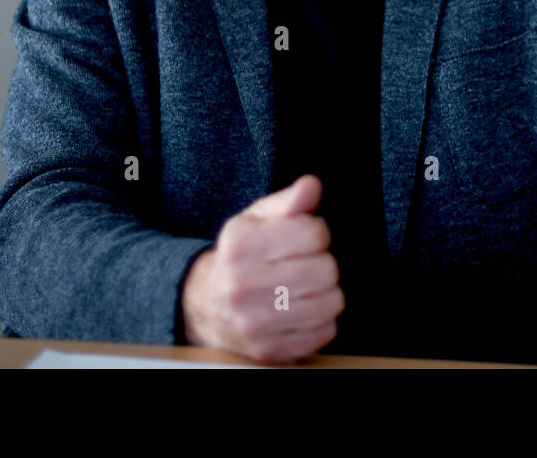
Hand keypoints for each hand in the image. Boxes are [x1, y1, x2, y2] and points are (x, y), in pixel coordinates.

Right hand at [180, 174, 343, 362]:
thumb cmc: (239, 257)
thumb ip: (288, 201)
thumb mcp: (256, 220)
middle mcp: (242, 285)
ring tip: (305, 287)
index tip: (304, 238)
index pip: (314, 233)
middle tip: (305, 264)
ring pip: (330, 302)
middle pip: (326, 269)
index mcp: (240, 245)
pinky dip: (321, 320)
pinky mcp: (269, 350)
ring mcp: (255, 322)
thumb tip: (311, 185)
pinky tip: (301, 310)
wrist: (205, 304)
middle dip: (323, 263)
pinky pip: (324, 332)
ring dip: (326, 292)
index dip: (317, 233)